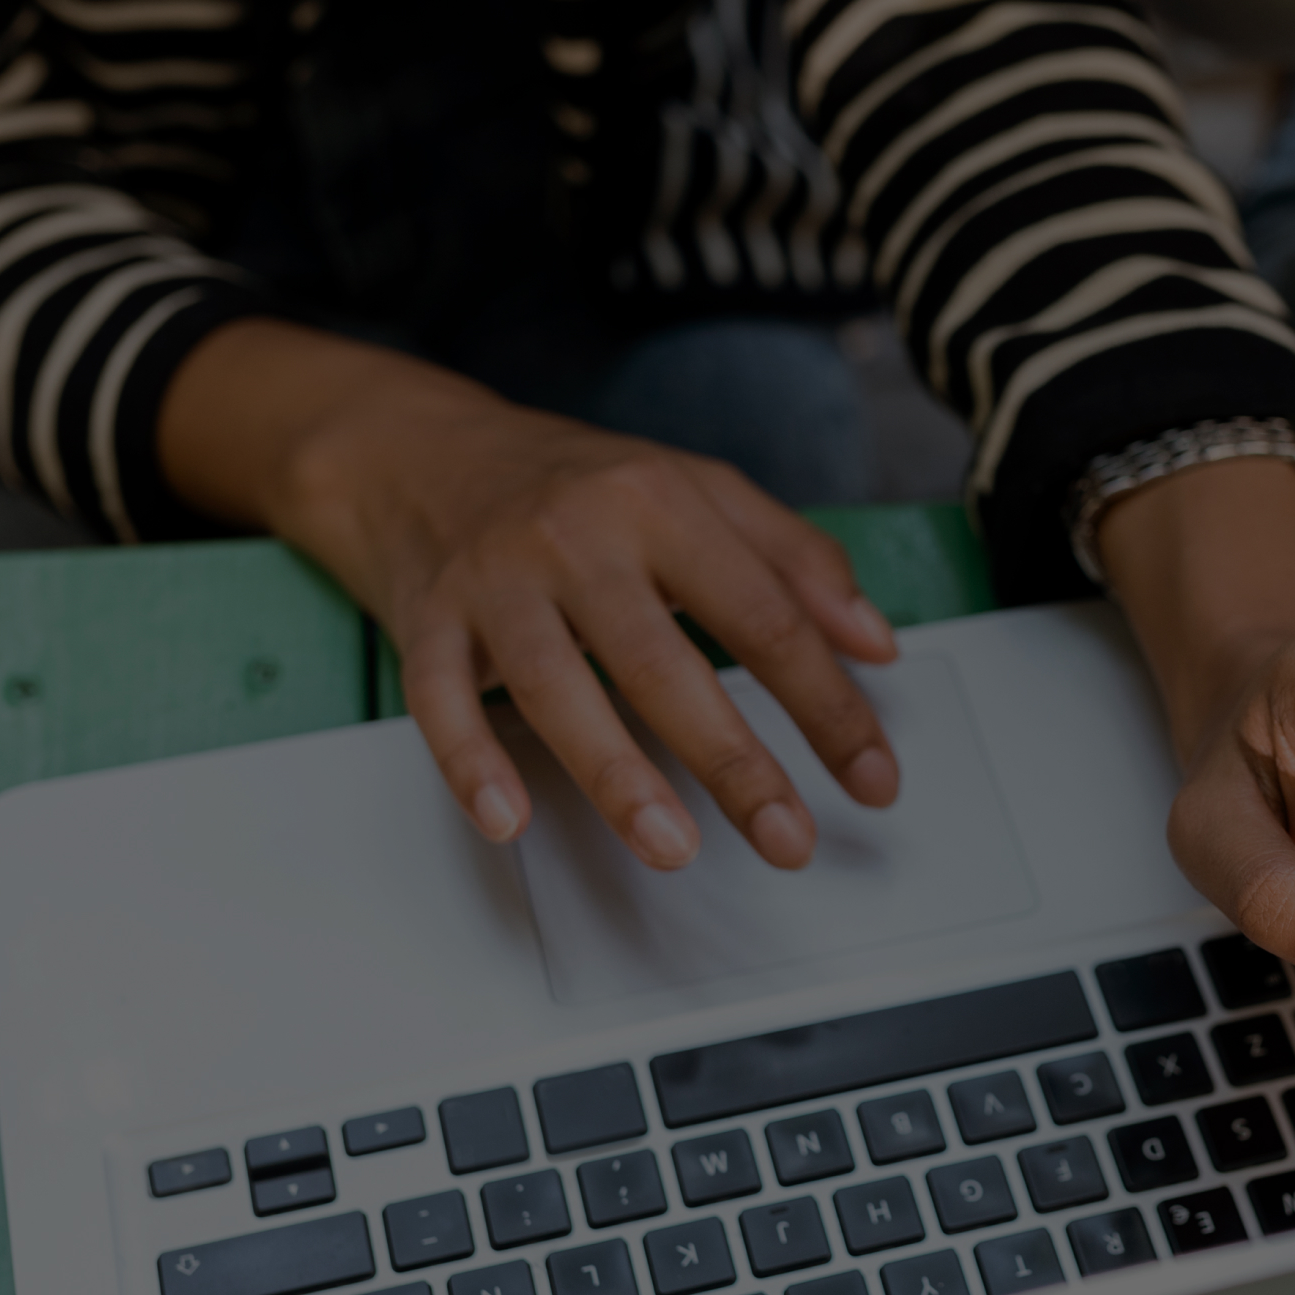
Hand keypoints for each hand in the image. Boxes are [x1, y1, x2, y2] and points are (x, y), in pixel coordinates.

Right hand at [159, 319, 899, 866]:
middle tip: (787, 837)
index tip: (871, 776)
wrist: (419, 448)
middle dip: (735, 761)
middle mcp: (577, 537)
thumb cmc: (573, 483)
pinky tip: (507, 819)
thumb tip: (876, 642)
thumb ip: (795, 559)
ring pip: (558, 687)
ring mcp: (496, 582)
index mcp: (659, 501)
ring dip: (617, 776)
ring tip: (673, 846)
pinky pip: (440, 700)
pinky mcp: (428, 621)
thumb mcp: (696, 489)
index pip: (764, 616)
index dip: (827, 704)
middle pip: (665, 663)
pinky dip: (469, 763)